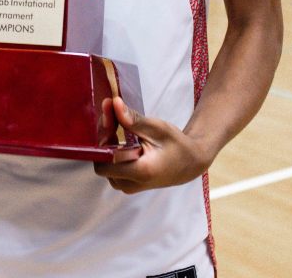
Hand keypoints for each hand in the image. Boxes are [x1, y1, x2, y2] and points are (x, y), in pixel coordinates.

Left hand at [93, 98, 212, 193]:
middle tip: (111, 115)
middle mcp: (132, 184)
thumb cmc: (175, 145)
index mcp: (141, 171)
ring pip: (104, 166)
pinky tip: (119, 136)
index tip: (108, 114)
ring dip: (107, 144)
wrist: (189, 163)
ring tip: (117, 124)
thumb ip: (133, 119)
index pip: (105, 160)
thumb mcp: (157, 128)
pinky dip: (111, 151)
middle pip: (102, 163)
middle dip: (103, 138)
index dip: (103, 136)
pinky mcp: (127, 184)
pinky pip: (111, 168)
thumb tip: (113, 103)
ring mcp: (128, 187)